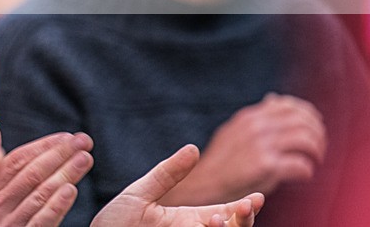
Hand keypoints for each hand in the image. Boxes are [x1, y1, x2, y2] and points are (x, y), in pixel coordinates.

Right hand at [0, 122, 93, 225]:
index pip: (16, 161)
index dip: (43, 147)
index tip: (66, 136)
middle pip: (31, 174)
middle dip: (60, 155)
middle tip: (84, 141)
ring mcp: (6, 226)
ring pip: (40, 195)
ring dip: (65, 174)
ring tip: (86, 159)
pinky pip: (39, 223)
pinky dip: (56, 206)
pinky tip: (71, 190)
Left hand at [91, 145, 264, 226]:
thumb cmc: (113, 222)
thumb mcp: (140, 193)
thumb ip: (167, 174)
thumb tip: (193, 149)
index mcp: (188, 219)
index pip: (226, 214)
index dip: (244, 208)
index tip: (256, 197)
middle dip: (243, 221)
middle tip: (245, 207)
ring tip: (218, 220)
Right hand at [160, 93, 325, 205]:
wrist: (205, 183)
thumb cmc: (223, 161)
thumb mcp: (235, 130)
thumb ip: (257, 116)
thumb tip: (274, 98)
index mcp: (250, 117)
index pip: (288, 105)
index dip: (307, 114)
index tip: (314, 125)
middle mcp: (256, 127)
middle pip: (302, 120)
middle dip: (317, 132)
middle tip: (319, 146)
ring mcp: (261, 146)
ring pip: (306, 140)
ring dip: (317, 150)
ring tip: (316, 159)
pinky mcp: (266, 167)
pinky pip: (300, 165)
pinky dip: (307, 170)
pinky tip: (304, 174)